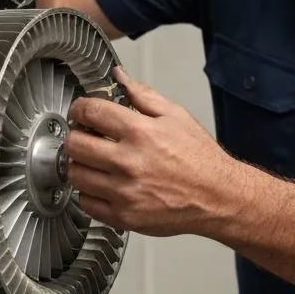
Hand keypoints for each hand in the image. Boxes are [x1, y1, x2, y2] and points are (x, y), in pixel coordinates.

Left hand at [65, 69, 241, 236]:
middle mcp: (129, 162)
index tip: (80, 112)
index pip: (90, 112)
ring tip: (95, 162)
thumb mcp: (176, 116)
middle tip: (85, 137)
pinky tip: (103, 184)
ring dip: (80, 165)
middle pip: (75, 144)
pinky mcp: (124, 216)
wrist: (219, 197)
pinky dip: (89, 192)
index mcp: (141, 132)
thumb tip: (119, 77)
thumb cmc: (201, 158)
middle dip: (77, 136)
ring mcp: (125, 192)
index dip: (79, 108)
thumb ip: (143, 94)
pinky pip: (87, 202)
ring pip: (76, 174)